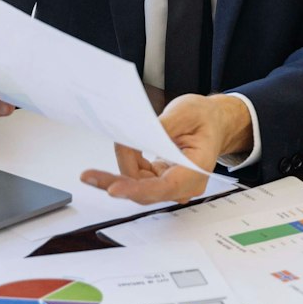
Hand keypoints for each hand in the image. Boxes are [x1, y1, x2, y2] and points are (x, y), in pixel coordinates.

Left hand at [80, 93, 251, 205]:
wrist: (213, 121)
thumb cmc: (204, 118)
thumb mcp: (186, 112)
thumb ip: (160, 127)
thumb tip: (134, 136)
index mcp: (197, 169)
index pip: (165, 187)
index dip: (137, 189)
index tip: (113, 189)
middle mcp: (184, 184)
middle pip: (144, 191)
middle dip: (115, 181)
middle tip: (89, 176)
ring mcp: (171, 184)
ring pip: (137, 186)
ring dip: (120, 168)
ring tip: (117, 143)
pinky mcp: (160, 179)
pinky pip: (137, 177)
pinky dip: (127, 162)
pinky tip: (124, 147)